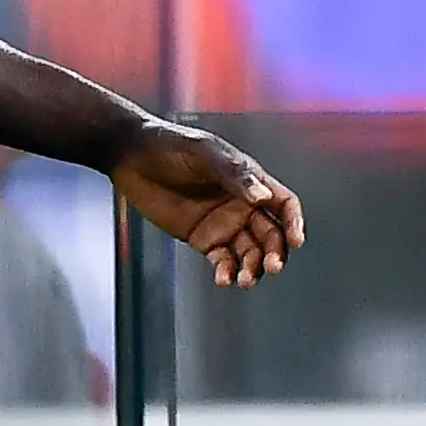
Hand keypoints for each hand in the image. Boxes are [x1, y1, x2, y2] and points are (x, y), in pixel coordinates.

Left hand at [108, 118, 304, 287]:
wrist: (130, 156)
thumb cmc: (170, 145)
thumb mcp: (204, 154)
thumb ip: (234, 175)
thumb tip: (263, 197)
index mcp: (249, 180)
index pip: (283, 204)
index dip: (294, 223)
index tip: (295, 241)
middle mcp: (241, 204)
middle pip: (271, 234)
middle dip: (275, 252)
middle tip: (271, 267)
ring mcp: (222, 223)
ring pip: (250, 252)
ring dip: (253, 268)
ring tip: (245, 280)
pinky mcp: (202, 239)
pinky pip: (222, 260)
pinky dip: (226, 272)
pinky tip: (222, 279)